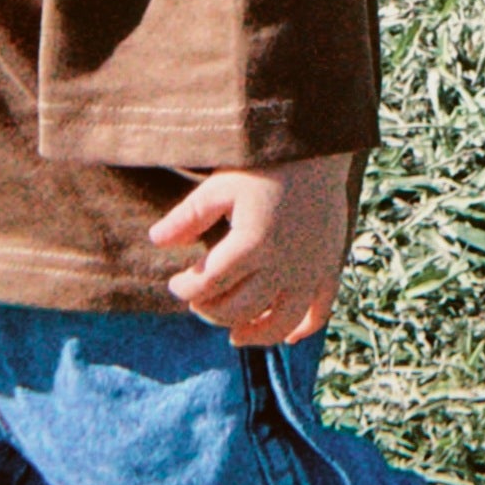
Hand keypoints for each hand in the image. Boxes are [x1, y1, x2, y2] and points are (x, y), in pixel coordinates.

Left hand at [148, 154, 352, 344]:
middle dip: (212, 312)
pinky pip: (319, 310)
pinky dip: (304, 328)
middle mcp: (281, 264)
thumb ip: (188, 216)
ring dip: (255, 334)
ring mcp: (309, 270)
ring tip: (235, 335)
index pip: (208, 285)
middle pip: (240, 309)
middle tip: (201, 301)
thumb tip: (155, 240)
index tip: (176, 282)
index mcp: (251, 244)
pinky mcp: (329, 267)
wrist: (318, 148)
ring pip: (279, 322)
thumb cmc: (264, 165)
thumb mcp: (220, 185)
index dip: (185, 289)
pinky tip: (288, 336)